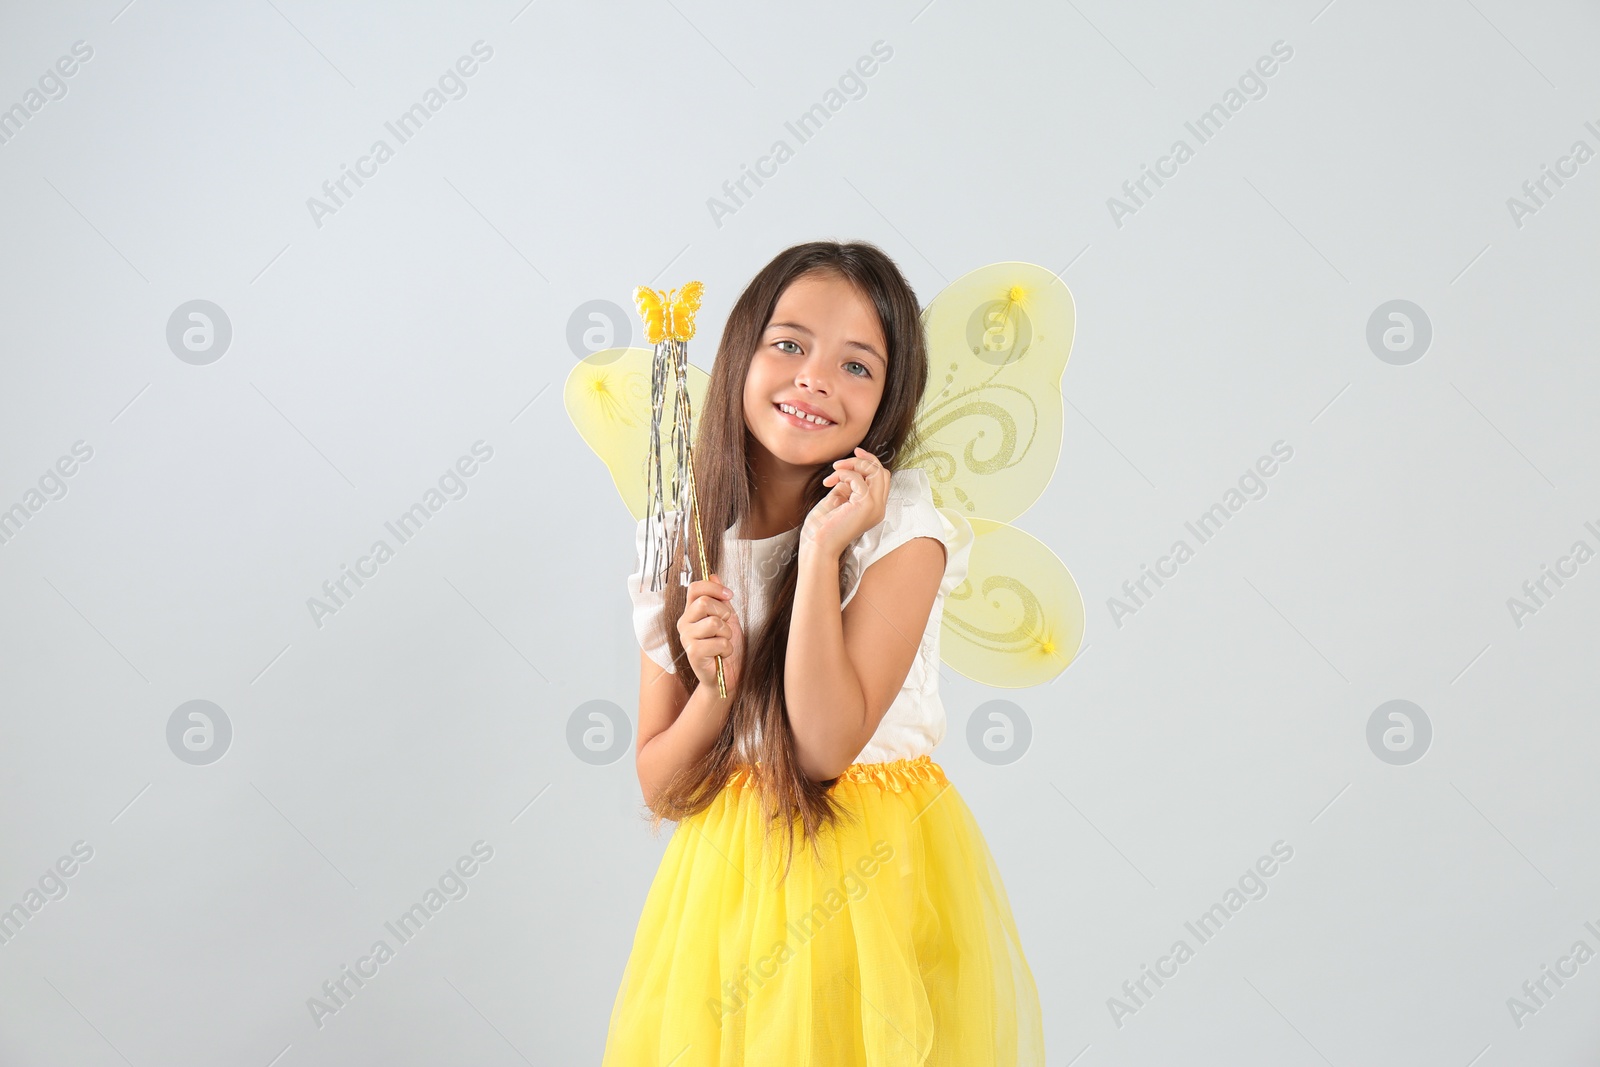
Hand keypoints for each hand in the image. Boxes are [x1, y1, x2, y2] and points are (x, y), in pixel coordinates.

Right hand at [677, 573, 743, 697]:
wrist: (728, 675)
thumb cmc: (726, 647)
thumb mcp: (727, 618)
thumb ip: (719, 598)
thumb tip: (713, 576)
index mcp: (691, 612)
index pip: (695, 588)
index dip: (714, 588)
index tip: (729, 596)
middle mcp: (685, 623)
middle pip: (703, 603)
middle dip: (723, 612)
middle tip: (727, 625)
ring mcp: (686, 638)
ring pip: (713, 623)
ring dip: (727, 633)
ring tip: (725, 642)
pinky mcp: (692, 653)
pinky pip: (717, 642)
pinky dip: (726, 648)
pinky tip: (722, 655)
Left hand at [799, 447, 890, 564]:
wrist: (816, 544)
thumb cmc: (822, 526)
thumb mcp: (837, 499)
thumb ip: (848, 485)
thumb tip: (849, 469)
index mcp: (874, 508)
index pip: (882, 478)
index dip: (870, 463)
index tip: (855, 454)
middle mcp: (878, 508)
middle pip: (882, 471)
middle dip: (863, 460)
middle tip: (842, 461)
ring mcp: (875, 507)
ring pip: (875, 471)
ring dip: (852, 464)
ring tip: (834, 471)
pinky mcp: (866, 505)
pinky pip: (859, 478)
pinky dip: (843, 474)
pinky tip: (829, 483)